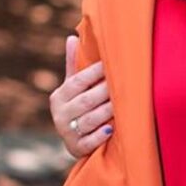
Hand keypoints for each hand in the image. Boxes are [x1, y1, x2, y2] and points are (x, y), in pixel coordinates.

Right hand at [50, 35, 112, 157]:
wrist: (73, 140)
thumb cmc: (77, 107)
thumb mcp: (72, 88)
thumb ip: (73, 65)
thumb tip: (72, 37)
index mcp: (59, 96)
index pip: (78, 81)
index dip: (95, 73)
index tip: (112, 64)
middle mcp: (60, 114)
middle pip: (86, 100)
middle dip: (105, 92)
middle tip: (126, 83)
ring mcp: (67, 132)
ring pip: (89, 120)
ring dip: (107, 112)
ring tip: (124, 104)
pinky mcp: (76, 148)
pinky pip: (89, 142)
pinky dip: (100, 136)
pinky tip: (112, 129)